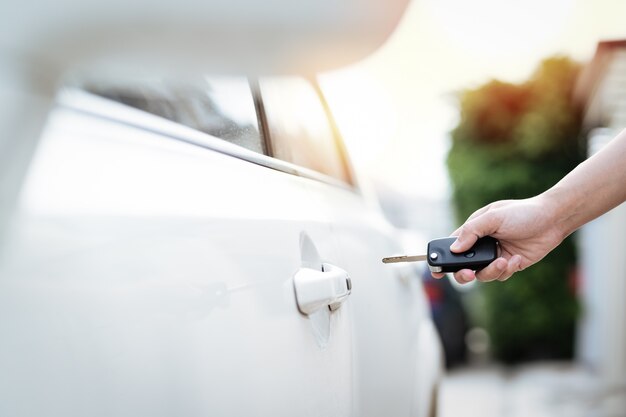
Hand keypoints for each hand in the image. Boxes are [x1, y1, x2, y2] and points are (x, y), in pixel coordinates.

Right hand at [431, 195, 565, 283]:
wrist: (552, 219)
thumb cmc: (522, 212)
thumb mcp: (494, 217)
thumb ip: (472, 231)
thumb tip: (455, 248)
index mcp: (474, 230)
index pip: (452, 246)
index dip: (443, 258)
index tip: (436, 271)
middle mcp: (482, 244)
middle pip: (464, 266)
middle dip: (464, 273)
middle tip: (469, 274)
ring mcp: (495, 255)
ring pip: (482, 274)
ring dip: (491, 271)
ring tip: (503, 262)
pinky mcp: (510, 264)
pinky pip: (501, 275)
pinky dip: (507, 269)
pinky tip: (517, 258)